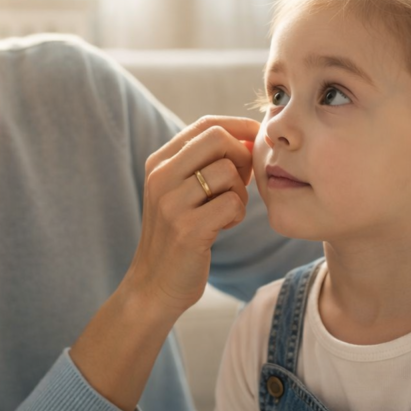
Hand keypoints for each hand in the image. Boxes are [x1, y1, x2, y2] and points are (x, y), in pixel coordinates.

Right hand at [123, 116, 260, 318]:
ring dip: (240, 192)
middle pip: (218, 138)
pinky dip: (237, 214)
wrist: (153, 286)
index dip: (239, 127)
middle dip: (242, 157)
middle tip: (241, 182)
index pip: (206, 124)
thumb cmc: (177, 235)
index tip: (257, 141)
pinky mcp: (187, 230)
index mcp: (159, 163)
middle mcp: (161, 177)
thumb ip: (206, 164)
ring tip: (228, 211)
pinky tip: (224, 226)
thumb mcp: (180, 191)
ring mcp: (172, 203)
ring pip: (228, 172)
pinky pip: (232, 203)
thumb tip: (250, 138)